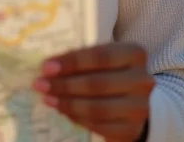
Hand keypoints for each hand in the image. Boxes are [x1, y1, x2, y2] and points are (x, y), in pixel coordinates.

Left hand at [33, 43, 153, 141]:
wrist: (134, 98)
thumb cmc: (111, 70)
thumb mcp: (102, 58)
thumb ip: (82, 58)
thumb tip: (49, 66)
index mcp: (134, 53)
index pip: (100, 56)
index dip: (72, 62)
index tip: (47, 66)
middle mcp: (142, 80)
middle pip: (97, 83)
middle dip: (64, 84)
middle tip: (41, 84)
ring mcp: (140, 108)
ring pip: (97, 108)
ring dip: (67, 104)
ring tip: (48, 99)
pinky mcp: (132, 130)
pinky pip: (100, 126)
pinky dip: (78, 118)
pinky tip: (63, 110)